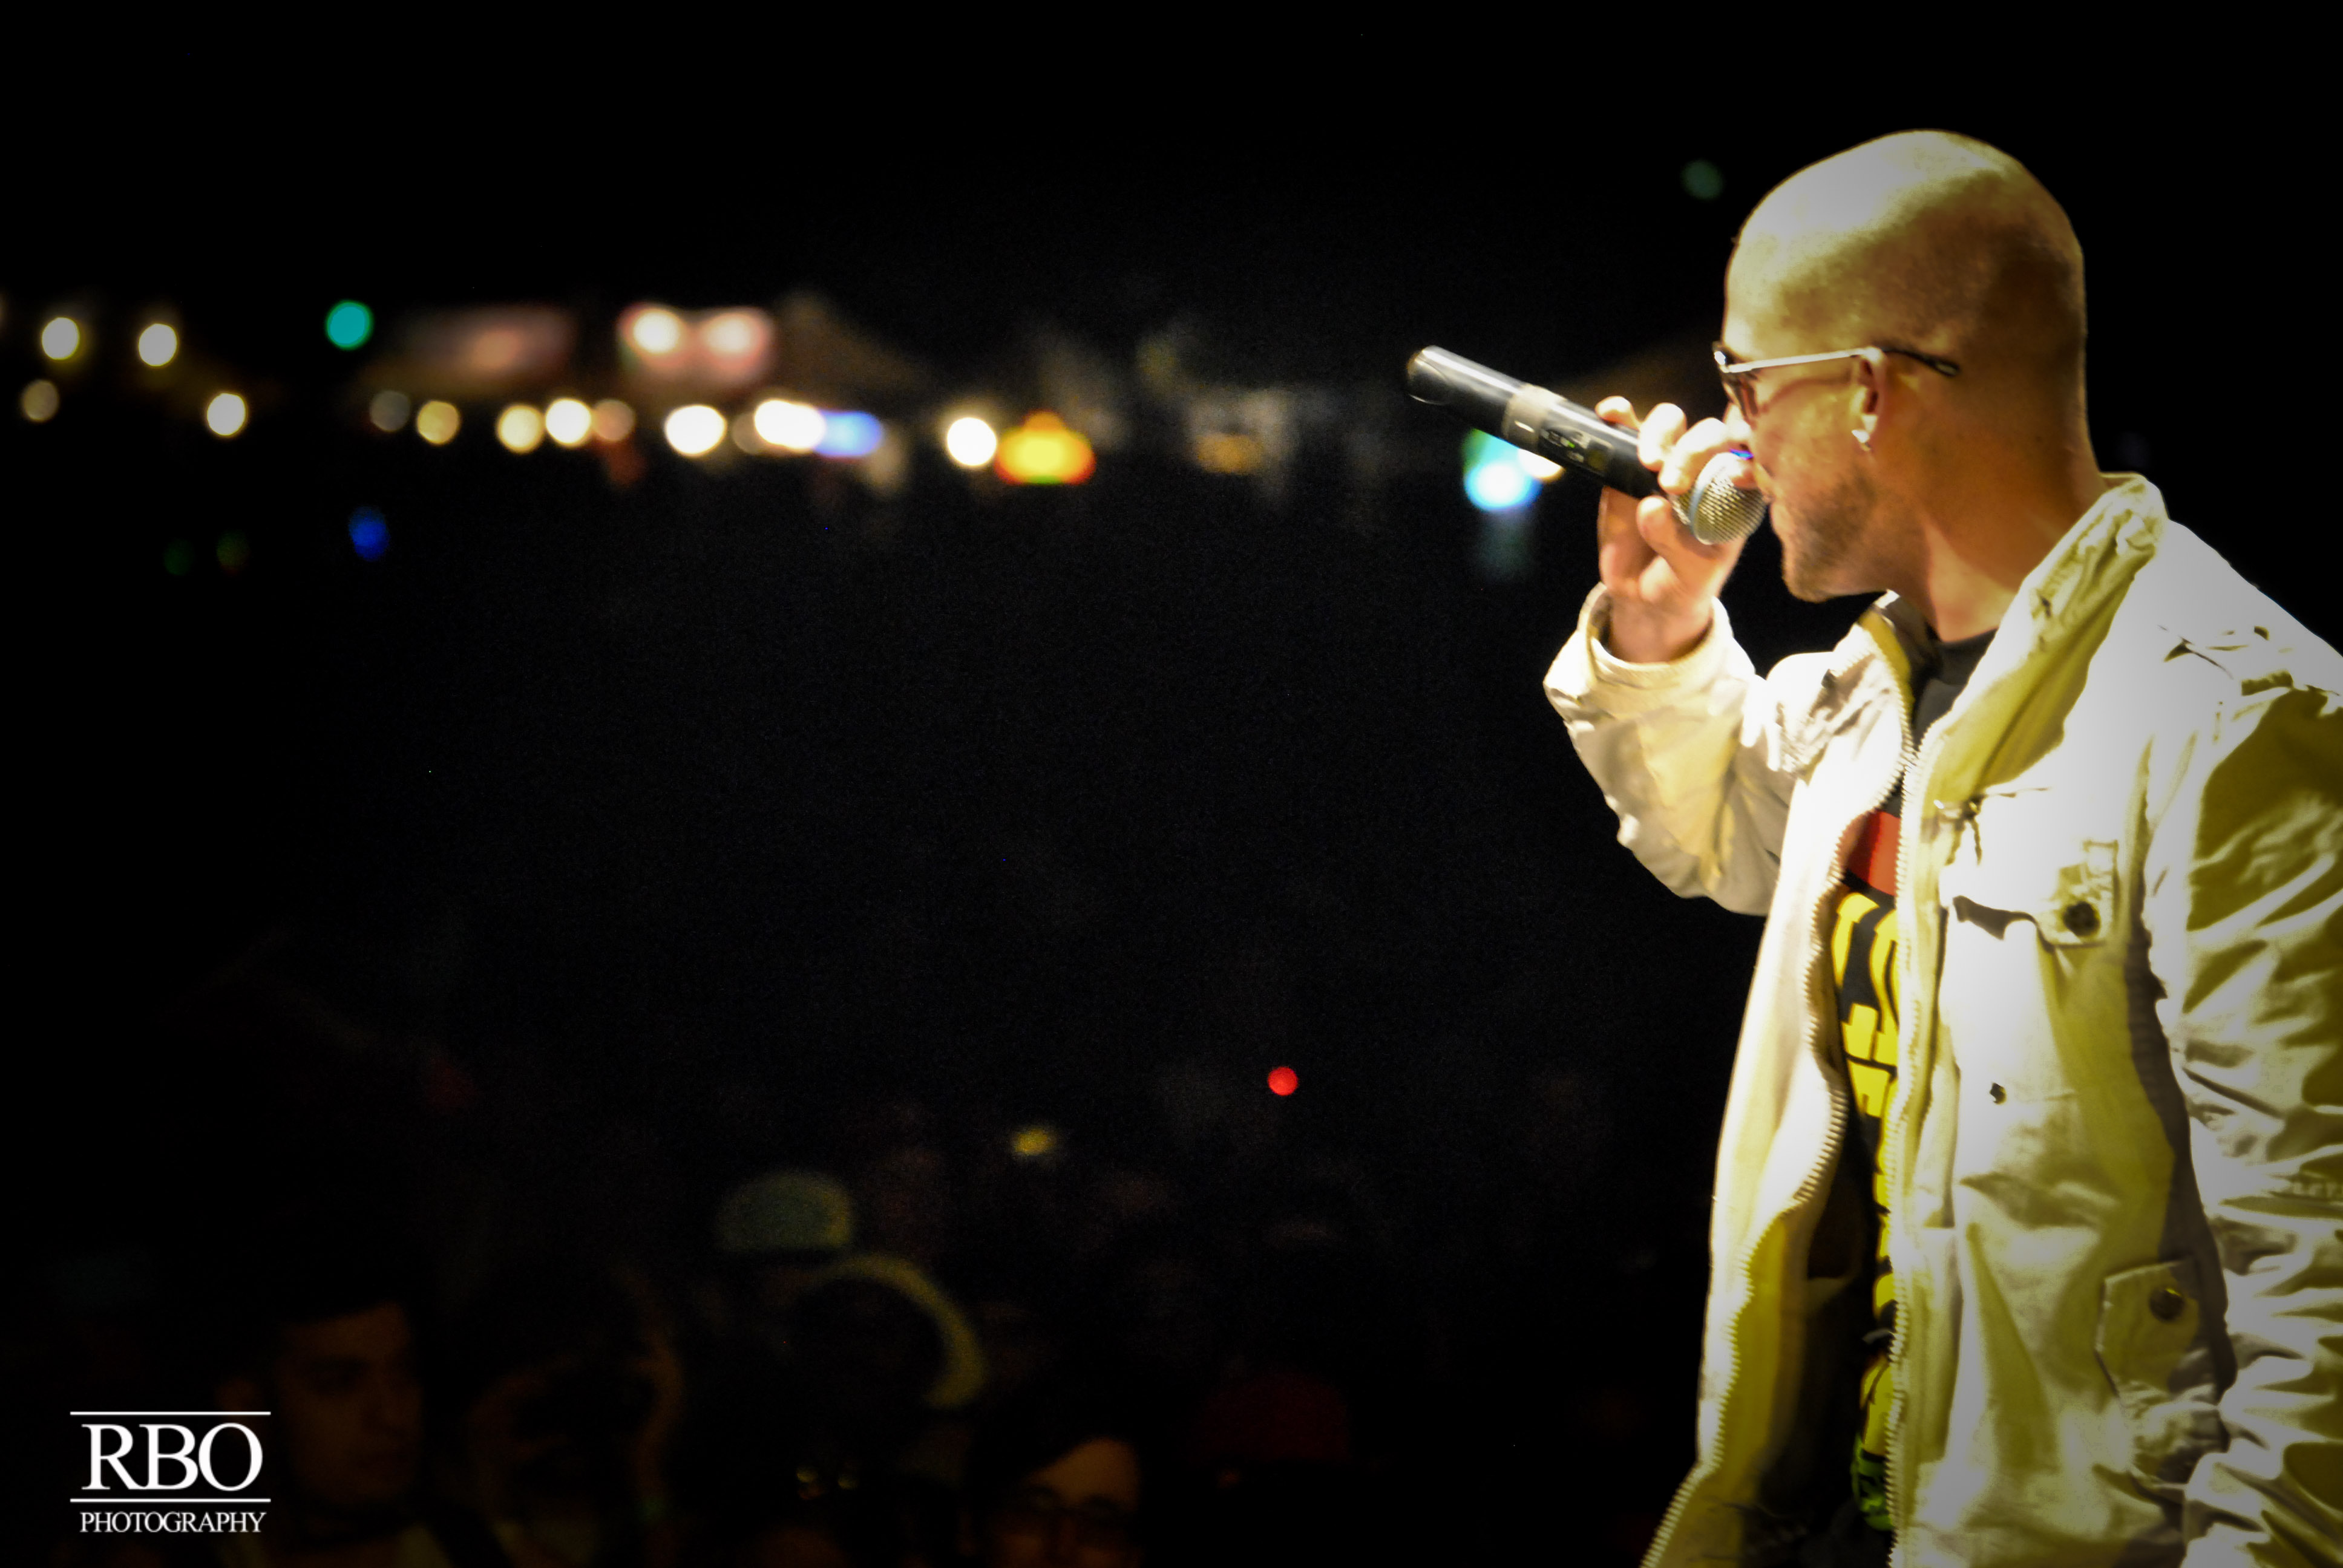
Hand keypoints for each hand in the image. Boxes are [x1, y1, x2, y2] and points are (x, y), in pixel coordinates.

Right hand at [1593, 398, 1752, 662]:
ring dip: (1658, 432)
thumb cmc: (1682, 585)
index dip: (1738, 456)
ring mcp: (1666, 465)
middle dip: (1691, 450)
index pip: (1745, 456)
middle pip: (1707, 433)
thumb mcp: (1690, 576)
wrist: (1644, 598)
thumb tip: (1650, 506)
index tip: (1726, 479)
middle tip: (1669, 484)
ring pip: (1670, 423)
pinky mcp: (1628, 467)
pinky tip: (1611, 413)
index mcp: (1733, 494)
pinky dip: (1619, 416)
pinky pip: (1626, 432)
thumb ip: (1675, 543)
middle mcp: (1704, 471)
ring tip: (1647, 462)